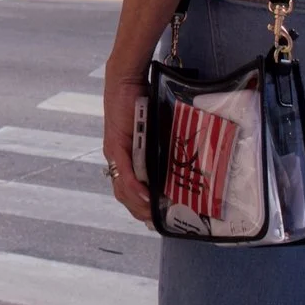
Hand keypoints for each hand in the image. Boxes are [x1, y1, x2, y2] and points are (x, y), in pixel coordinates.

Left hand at [102, 59, 151, 222]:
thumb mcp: (156, 132)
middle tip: (161, 222)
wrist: (126, 82)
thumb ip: (165, 148)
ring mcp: (115, 152)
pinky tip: (145, 196)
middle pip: (124, 195)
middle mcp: (117, 159)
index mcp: (127, 159)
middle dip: (142, 212)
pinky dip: (133, 185)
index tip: (160, 221)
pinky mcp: (115, 143)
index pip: (129, 193)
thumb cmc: (142, 105)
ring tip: (155, 214)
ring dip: (139, 204)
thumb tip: (189, 165)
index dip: (142, 209)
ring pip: (122, 188)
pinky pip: (124, 169)